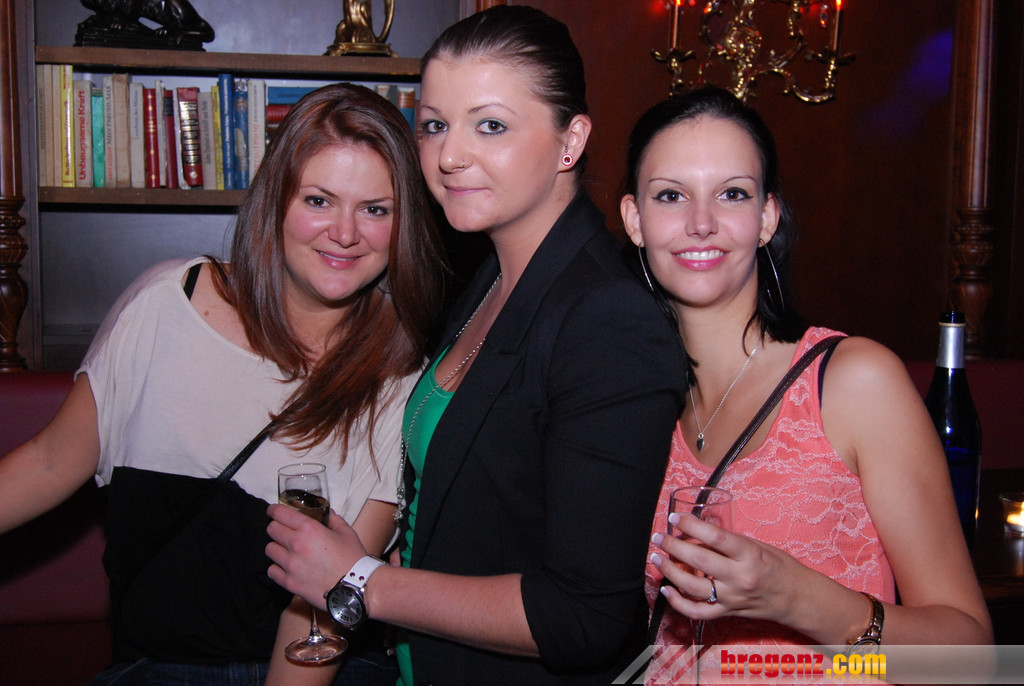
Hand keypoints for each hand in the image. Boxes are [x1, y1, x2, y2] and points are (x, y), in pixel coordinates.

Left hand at [266, 504, 367, 610]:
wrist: (355, 586)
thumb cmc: (352, 558)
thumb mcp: (346, 532)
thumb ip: (333, 519)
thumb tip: (326, 514)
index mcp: (309, 529)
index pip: (280, 514)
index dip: (274, 510)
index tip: (273, 511)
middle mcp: (296, 544)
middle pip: (271, 530)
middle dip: (276, 527)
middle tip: (283, 531)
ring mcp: (290, 565)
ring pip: (269, 549)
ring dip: (276, 547)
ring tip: (286, 550)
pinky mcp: (289, 582)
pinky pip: (272, 570)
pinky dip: (277, 567)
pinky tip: (286, 567)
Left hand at [650, 512, 807, 625]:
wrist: (797, 598)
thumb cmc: (779, 566)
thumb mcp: (757, 546)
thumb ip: (728, 542)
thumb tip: (696, 533)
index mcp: (750, 554)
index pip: (715, 537)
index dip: (691, 525)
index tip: (674, 518)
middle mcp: (739, 577)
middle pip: (698, 560)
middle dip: (673, 546)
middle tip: (658, 536)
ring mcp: (732, 598)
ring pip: (692, 587)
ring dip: (670, 571)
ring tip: (656, 559)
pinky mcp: (727, 613)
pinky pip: (697, 611)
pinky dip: (678, 603)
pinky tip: (667, 590)